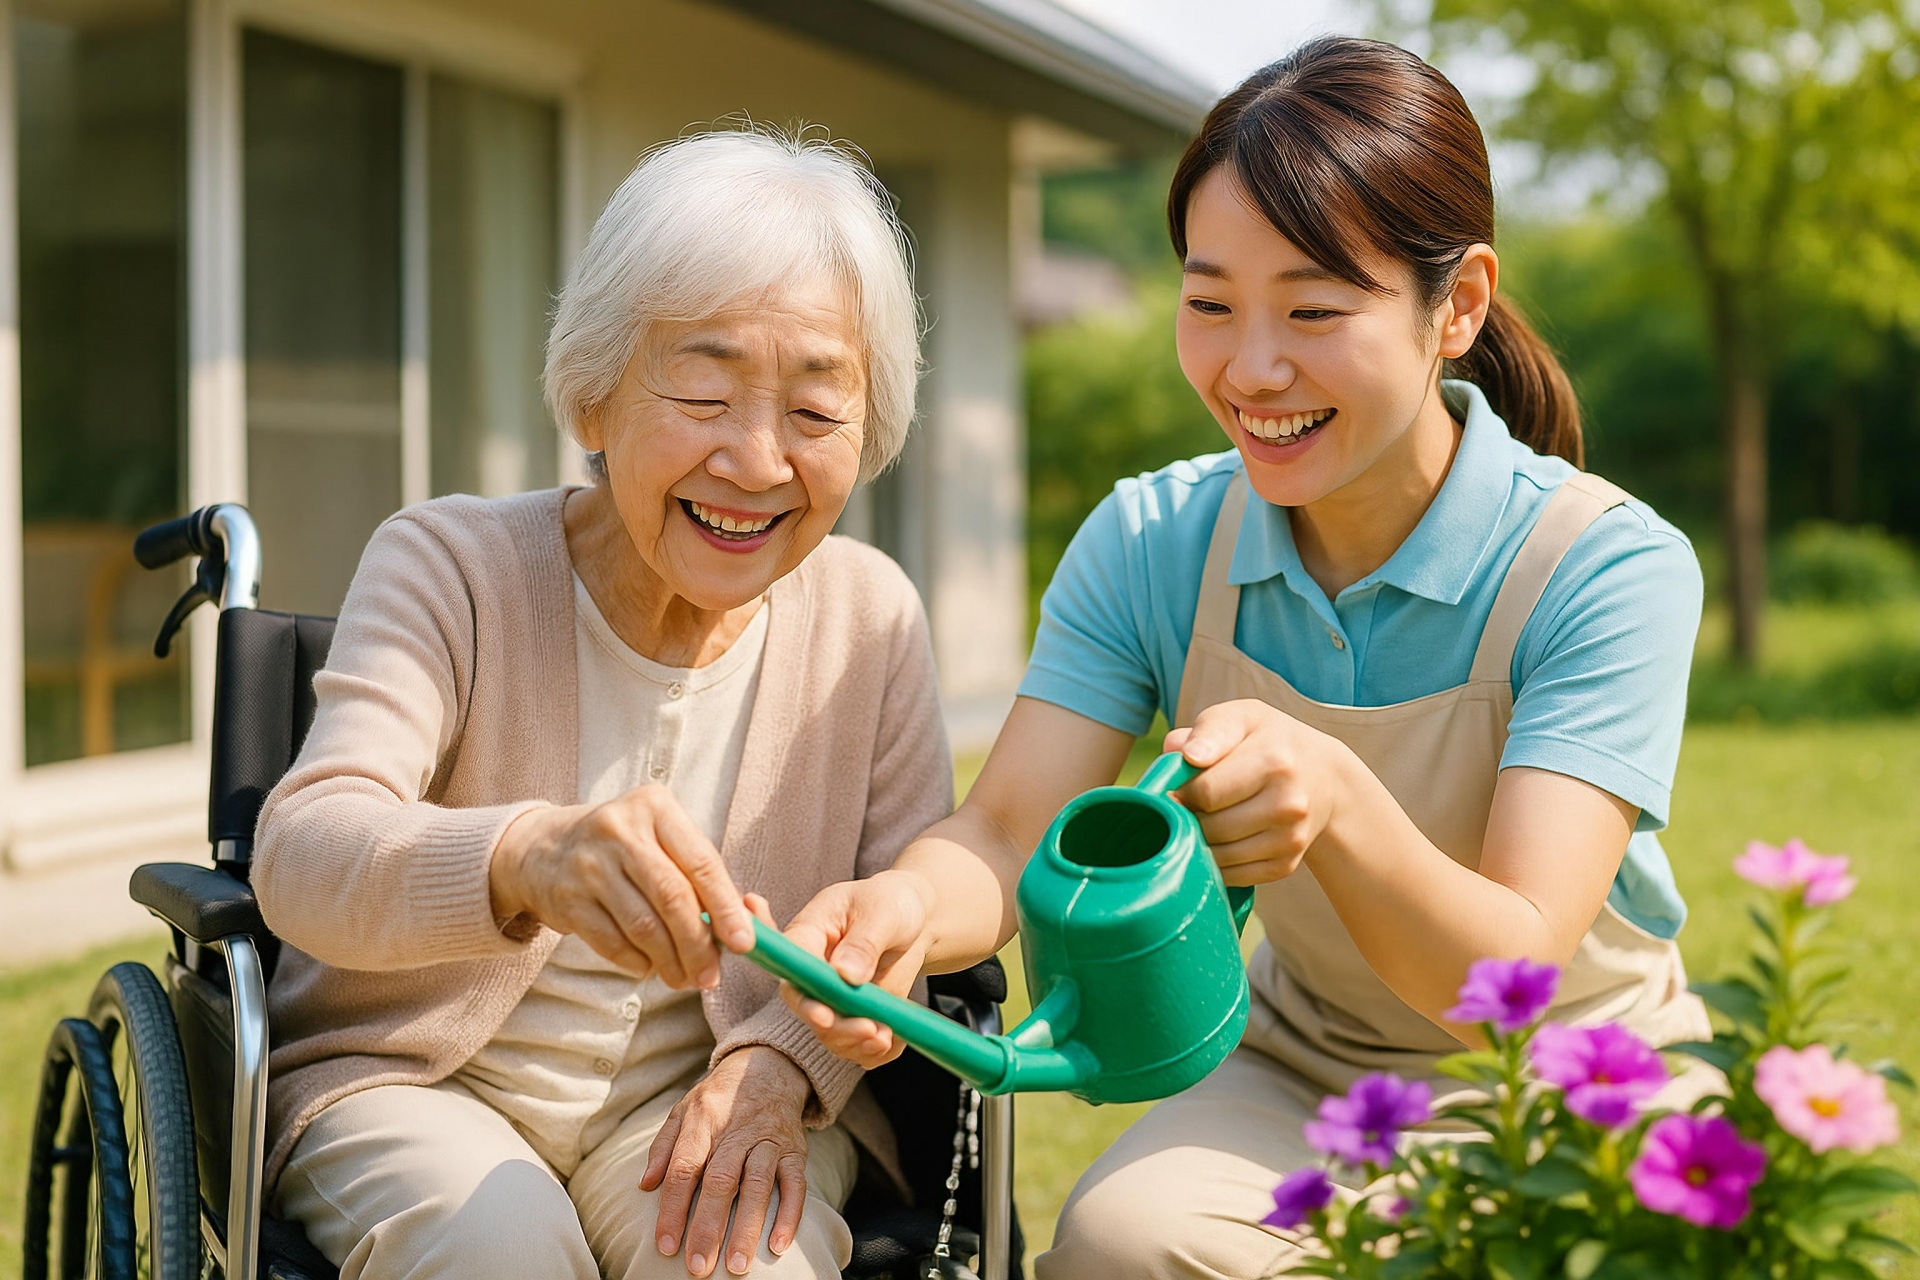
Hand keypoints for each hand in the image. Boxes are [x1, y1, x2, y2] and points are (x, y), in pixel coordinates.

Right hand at [489, 785, 754, 988]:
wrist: (544, 850)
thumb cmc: (624, 849)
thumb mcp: (660, 840)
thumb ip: (699, 877)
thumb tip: (741, 931)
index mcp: (655, 808)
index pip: (701, 862)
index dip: (726, 907)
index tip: (744, 943)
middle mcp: (620, 830)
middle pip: (672, 897)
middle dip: (698, 944)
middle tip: (711, 975)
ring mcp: (589, 864)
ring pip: (643, 926)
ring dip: (670, 961)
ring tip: (684, 979)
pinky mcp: (567, 899)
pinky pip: (612, 943)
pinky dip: (636, 962)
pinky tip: (648, 966)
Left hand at [642, 1046, 812, 1277]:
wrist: (768, 1067)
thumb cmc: (719, 1098)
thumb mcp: (683, 1110)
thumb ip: (663, 1147)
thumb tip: (644, 1185)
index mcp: (703, 1120)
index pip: (685, 1168)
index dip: (674, 1208)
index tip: (666, 1245)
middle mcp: (737, 1130)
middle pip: (721, 1180)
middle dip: (709, 1226)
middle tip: (698, 1266)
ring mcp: (768, 1140)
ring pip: (758, 1185)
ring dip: (747, 1227)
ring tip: (737, 1266)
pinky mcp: (795, 1150)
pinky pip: (796, 1184)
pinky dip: (790, 1214)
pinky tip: (778, 1245)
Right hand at [777, 869, 933, 1067]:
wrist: (912, 920)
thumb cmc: (890, 904)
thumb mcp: (883, 911)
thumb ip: (864, 941)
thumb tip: (845, 974)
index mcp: (807, 935)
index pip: (792, 970)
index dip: (804, 998)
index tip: (825, 1017)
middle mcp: (810, 972)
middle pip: (808, 1009)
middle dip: (838, 1028)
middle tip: (871, 1030)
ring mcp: (829, 998)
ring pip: (830, 1034)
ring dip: (856, 1044)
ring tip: (887, 1037)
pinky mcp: (851, 1016)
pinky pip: (857, 1045)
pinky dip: (875, 1051)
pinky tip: (893, 1040)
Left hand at [1164, 699, 1350, 886]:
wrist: (1324, 778)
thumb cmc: (1269, 742)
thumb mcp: (1242, 718)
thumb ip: (1208, 730)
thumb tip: (1185, 756)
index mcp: (1274, 761)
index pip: (1206, 791)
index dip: (1180, 790)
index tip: (1176, 785)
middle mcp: (1288, 803)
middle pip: (1210, 827)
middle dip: (1188, 816)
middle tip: (1187, 803)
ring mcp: (1290, 838)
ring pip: (1218, 856)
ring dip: (1199, 841)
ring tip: (1202, 818)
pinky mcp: (1286, 865)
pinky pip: (1232, 875)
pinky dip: (1216, 862)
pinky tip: (1219, 839)